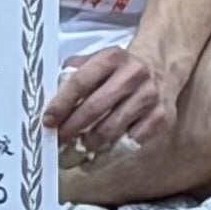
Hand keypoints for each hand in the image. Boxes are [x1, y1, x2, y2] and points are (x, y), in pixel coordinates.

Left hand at [50, 33, 194, 162]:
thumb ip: (73, 76)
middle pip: (95, 107)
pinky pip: (132, 142)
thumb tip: (48, 102)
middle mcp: (134, 74)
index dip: (61, 104)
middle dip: (72, 128)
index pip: (80, 82)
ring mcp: (150, 96)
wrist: (162, 66)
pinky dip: (113, 151)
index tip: (48, 121)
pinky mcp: (162, 116)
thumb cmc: (118, 70)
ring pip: (112, 128)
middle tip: (59, 140)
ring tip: (78, 148)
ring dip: (90, 143)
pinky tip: (102, 152)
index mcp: (113, 57)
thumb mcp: (96, 61)